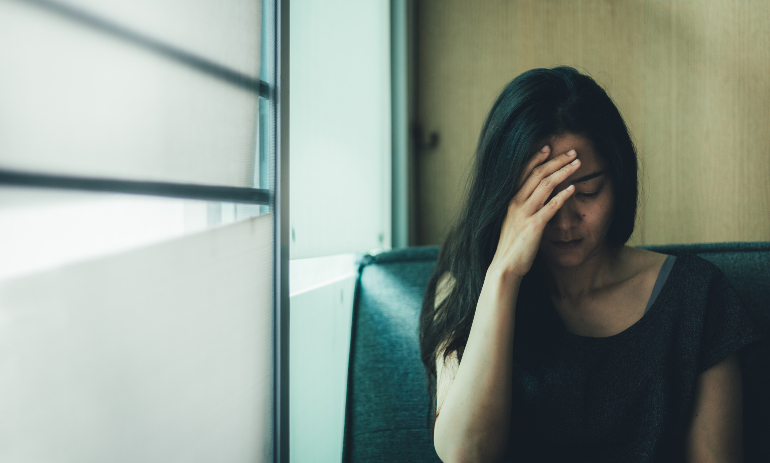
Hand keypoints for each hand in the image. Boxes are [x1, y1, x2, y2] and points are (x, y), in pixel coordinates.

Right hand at [489, 145, 579, 276]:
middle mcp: (516, 203)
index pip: (523, 172)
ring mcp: (524, 213)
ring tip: (577, 163)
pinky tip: (573, 188)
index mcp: (510, 201)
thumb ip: (523, 209)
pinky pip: (551, 206)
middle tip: (571, 152)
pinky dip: (563, 195)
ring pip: (545, 184)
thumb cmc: (511, 247)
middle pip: (537, 174)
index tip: (548, 147)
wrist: (505, 267)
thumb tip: (538, 199)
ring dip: (563, 171)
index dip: (535, 157)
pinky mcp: (534, 225)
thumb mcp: (513, 222)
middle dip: (556, 160)